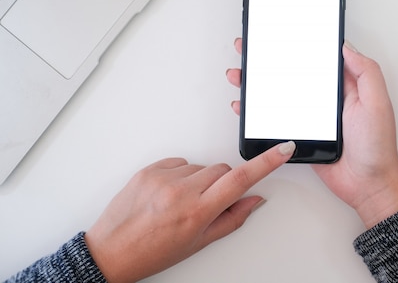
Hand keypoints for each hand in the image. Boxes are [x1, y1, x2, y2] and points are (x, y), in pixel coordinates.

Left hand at [85, 142, 295, 282]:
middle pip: (222, 170)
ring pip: (201, 167)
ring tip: (180, 202)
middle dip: (223, 183)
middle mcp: (181, 191)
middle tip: (207, 203)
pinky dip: (181, 175)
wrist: (110, 251)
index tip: (282, 149)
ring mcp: (163, 178)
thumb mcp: (198, 243)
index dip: (267, 162)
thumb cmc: (153, 252)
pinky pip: (179, 162)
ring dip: (199, 180)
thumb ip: (231, 218)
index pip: (241, 179)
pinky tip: (169, 193)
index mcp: (197, 212)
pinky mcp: (149, 169)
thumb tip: (253, 199)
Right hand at [227, 39, 397, 228]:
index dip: (297, 44)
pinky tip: (244, 106)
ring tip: (238, 75)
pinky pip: (276, 119)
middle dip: (267, 60)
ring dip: (256, 84)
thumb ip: (366, 72)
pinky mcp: (300, 135)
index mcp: (344, 86)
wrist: (367, 186)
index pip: (317, 58)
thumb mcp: (377, 103)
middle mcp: (325, 99)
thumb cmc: (377, 147)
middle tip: (246, 48)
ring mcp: (311, 117)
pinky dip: (257, 113)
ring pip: (279, 94)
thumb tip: (346, 46)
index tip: (278, 33)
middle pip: (291, 73)